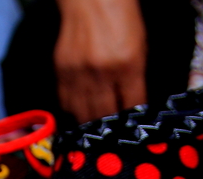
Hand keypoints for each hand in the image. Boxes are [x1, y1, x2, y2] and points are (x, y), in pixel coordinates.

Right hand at [54, 0, 146, 123]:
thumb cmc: (122, 20)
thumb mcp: (141, 48)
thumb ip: (138, 79)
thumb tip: (135, 107)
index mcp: (127, 65)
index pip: (132, 105)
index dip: (133, 120)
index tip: (133, 127)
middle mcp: (101, 72)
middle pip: (105, 115)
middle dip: (111, 127)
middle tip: (114, 133)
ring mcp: (78, 72)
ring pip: (83, 113)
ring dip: (91, 123)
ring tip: (97, 128)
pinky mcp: (61, 70)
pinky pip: (66, 101)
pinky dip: (74, 110)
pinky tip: (81, 111)